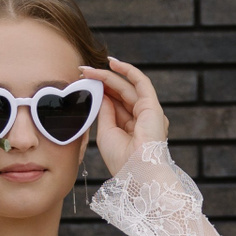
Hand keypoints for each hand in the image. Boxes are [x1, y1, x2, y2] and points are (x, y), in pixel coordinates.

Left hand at [81, 58, 167, 176]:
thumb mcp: (106, 132)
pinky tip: (113, 63)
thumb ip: (105, 112)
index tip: (83, 82)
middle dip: (101, 80)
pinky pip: (141, 82)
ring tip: (88, 69)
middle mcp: (143, 118)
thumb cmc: (121, 159)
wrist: (136, 172)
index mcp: (133, 127)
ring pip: (127, 86)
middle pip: (120, 93)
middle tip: (82, 71)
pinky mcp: (153, 106)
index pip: (116, 103)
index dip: (101, 91)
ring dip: (108, 75)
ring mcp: (149, 112)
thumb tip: (102, 93)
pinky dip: (128, 70)